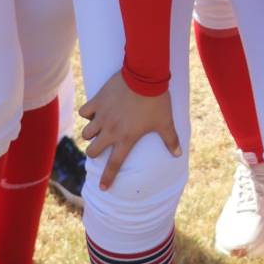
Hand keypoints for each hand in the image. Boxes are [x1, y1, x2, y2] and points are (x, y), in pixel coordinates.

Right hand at [78, 70, 178, 190]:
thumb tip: (178, 155)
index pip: (114, 164)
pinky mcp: (97, 101)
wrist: (145, 76)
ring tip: (97, 129)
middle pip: (93, 150)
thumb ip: (171, 140)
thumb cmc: (156, 101)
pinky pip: (84, 111)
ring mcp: (102, 116)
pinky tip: (94, 111)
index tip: (102, 187)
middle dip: (95, 152)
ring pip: (86, 133)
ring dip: (90, 133)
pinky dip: (87, 113)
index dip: (107, 178)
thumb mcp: (165, 122)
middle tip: (100, 147)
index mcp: (126, 138)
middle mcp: (110, 130)